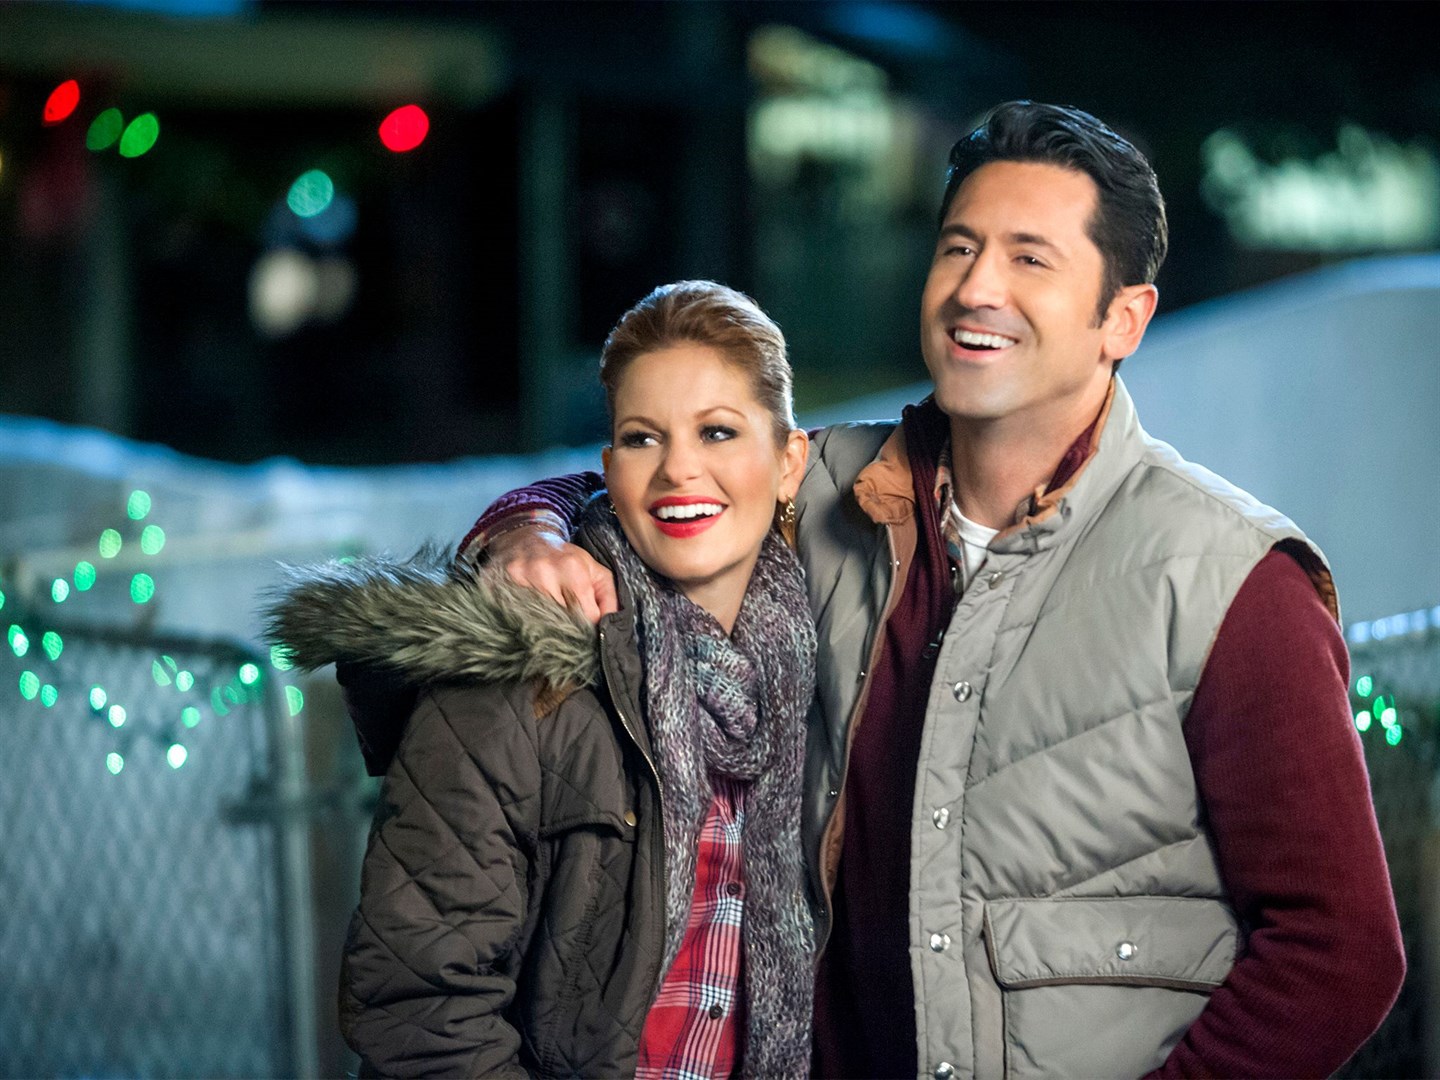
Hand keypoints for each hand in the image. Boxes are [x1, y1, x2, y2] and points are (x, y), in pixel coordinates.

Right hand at [492, 528, 617, 622]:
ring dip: (544, 627)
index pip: (586, 615)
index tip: (586, 629)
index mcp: (572, 568)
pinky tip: (527, 615)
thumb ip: (609, 599)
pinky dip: (521, 619)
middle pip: (560, 620)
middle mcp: (543, 572)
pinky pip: (512, 613)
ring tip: (548, 622)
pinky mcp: (498, 582)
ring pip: (536, 620)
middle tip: (568, 631)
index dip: (588, 626)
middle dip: (567, 629)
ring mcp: (518, 577)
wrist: (528, 539)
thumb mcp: (596, 572)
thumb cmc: (567, 560)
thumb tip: (611, 626)